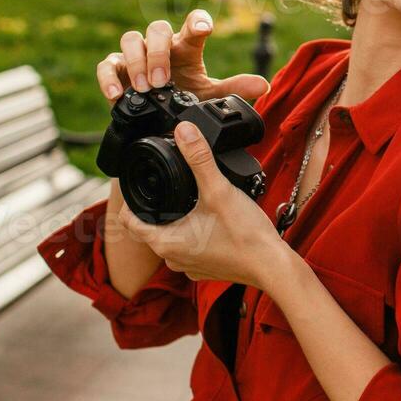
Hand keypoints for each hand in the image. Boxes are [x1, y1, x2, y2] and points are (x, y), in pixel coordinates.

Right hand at [96, 8, 268, 102]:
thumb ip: (233, 90)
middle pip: (157, 28)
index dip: (197, 22)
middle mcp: (160, 46)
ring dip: (137, 62)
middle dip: (159, 51)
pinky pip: (107, 65)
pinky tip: (117, 95)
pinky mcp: (115, 70)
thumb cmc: (184, 97)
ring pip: (131, 39)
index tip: (203, 29)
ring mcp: (136, 55)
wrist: (158, 119)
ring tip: (145, 88)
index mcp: (186, 47)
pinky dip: (108, 79)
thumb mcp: (209, 95)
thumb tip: (262, 85)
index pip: (193, 24)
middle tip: (162, 79)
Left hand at [116, 121, 288, 286]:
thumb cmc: (245, 235)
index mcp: (165, 242)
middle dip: (156, 208)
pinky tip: (210, 222)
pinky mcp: (206, 268)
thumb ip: (199, 158)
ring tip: (190, 201)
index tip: (142, 184)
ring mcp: (189, 267)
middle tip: (169, 187)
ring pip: (170, 239)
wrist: (272, 265)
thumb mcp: (219, 189)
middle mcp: (172, 258)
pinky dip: (194, 235)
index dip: (130, 201)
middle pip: (149, 228)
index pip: (129, 221)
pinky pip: (189, 249)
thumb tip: (184, 131)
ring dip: (175, 222)